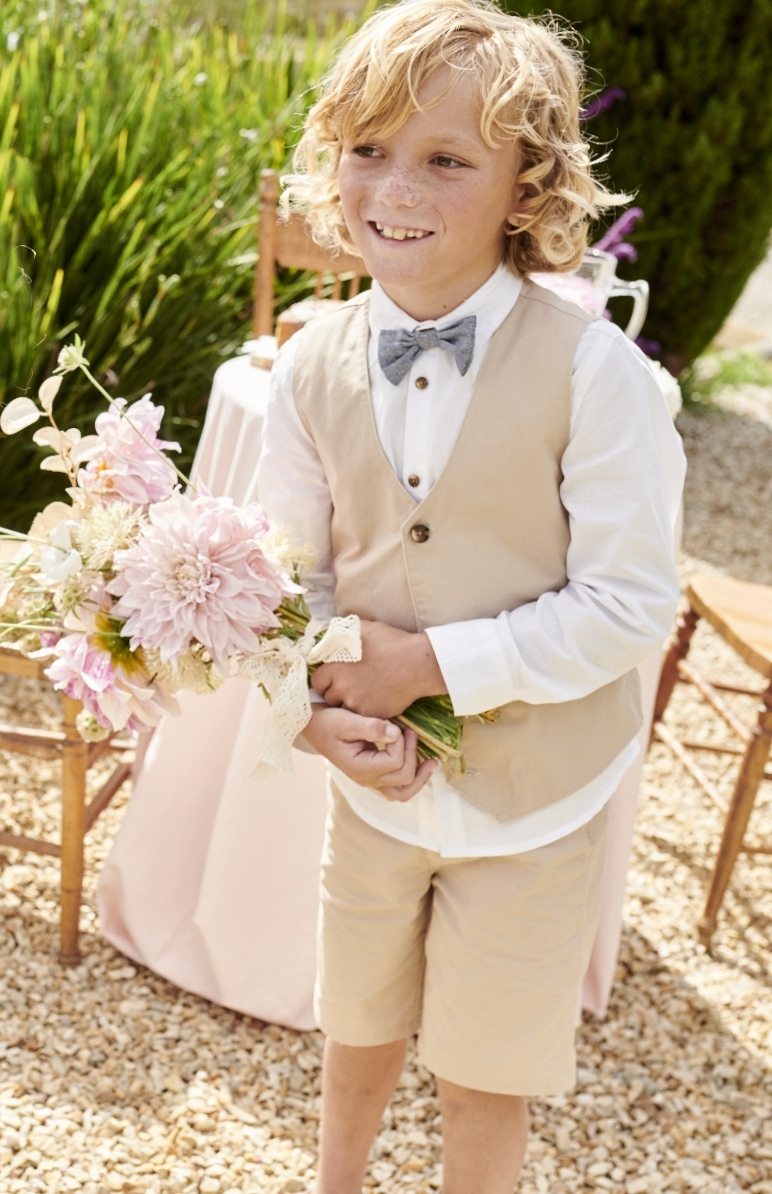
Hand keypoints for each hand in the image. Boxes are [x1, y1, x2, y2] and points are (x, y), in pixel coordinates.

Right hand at [302, 705, 436, 801]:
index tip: (395, 726)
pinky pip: (396, 787)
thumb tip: (396, 733)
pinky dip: (411, 778)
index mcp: (360, 769)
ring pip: (402, 792)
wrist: (312, 725)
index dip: (401, 743)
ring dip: (419, 778)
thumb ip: (371, 727)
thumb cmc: (327, 722)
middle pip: (403, 779)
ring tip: (432, 762)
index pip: (395, 762)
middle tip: (410, 732)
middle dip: (412, 754)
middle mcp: (366, 780)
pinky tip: (419, 763)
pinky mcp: (372, 775)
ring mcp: (369, 780)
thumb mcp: (347, 720)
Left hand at [311, 620, 446, 717]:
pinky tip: (374, 700)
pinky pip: (361, 717)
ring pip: (344, 710)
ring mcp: (356, 703)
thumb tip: (331, 635)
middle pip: (328, 698)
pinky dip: (365, 710)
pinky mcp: (371, 714)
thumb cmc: (391, 643)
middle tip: (348, 686)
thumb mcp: (363, 628)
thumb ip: (342, 633)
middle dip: (336, 693)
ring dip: (349, 704)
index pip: (317, 681)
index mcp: (335, 667)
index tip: (333, 678)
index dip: (324, 680)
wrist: (417, 664)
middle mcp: (342, 687)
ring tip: (361, 694)